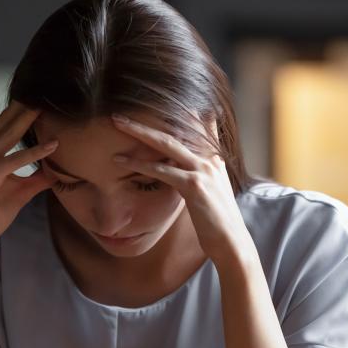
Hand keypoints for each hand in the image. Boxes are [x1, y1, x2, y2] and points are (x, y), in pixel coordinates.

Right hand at [0, 102, 57, 258]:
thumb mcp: (22, 190)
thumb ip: (38, 177)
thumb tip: (59, 170)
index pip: (5, 124)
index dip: (22, 110)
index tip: (42, 97)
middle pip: (6, 122)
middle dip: (26, 106)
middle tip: (47, 89)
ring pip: (9, 135)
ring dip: (29, 119)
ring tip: (48, 106)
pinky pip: (14, 160)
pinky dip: (34, 152)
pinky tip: (53, 145)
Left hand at [109, 113, 252, 263]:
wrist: (230, 242)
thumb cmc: (215, 221)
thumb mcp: (207, 191)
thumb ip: (194, 175)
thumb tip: (176, 169)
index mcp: (213, 157)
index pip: (193, 125)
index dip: (172, 113)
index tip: (148, 105)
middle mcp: (210, 158)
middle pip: (174, 130)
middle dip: (146, 121)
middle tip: (120, 115)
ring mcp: (204, 169)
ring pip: (166, 143)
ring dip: (138, 133)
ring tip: (117, 125)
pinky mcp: (195, 185)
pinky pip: (162, 170)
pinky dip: (139, 164)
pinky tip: (120, 161)